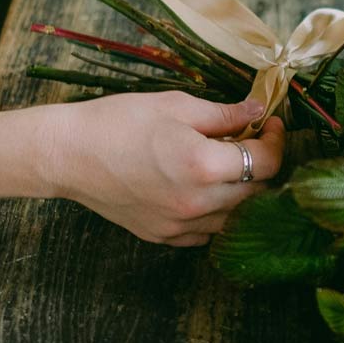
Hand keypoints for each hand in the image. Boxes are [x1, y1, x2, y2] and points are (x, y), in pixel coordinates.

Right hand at [46, 92, 284, 245]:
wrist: (68, 155)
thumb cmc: (118, 122)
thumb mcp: (176, 106)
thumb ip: (225, 114)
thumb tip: (259, 110)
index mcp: (204, 166)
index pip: (266, 163)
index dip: (275, 141)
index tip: (270, 125)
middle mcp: (198, 203)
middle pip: (257, 192)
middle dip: (261, 165)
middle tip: (249, 141)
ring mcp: (181, 224)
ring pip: (236, 216)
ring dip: (241, 192)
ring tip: (224, 165)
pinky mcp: (165, 236)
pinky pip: (208, 231)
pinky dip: (216, 212)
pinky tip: (202, 189)